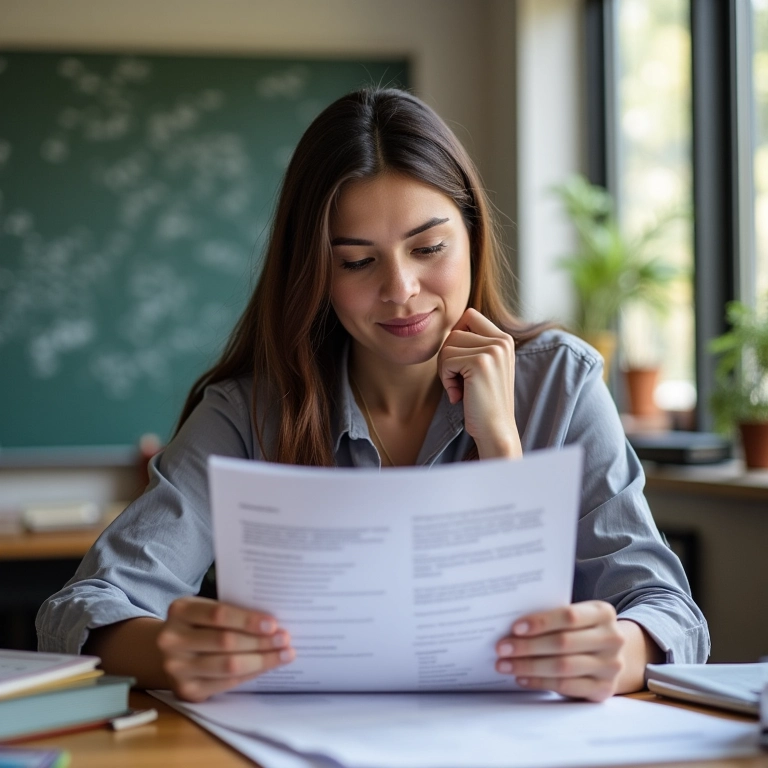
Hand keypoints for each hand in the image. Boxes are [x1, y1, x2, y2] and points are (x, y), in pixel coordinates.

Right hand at [156, 596, 294, 701]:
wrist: (165, 651)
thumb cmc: (196, 624)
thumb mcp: (204, 609)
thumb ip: (230, 612)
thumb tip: (272, 623)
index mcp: (180, 611)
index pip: (218, 615)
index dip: (247, 620)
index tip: (273, 624)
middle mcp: (172, 640)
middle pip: (226, 642)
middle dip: (261, 642)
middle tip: (286, 639)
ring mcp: (177, 669)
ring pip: (228, 666)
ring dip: (261, 660)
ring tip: (284, 654)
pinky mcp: (186, 691)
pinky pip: (226, 683)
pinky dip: (250, 674)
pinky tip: (266, 667)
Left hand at [437, 308, 521, 458]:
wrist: (495, 430)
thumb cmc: (482, 402)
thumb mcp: (483, 367)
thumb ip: (473, 345)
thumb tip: (449, 329)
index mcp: (504, 339)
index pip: (469, 316)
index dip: (456, 338)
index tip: (460, 364)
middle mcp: (502, 340)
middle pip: (455, 332)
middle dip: (448, 358)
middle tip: (458, 381)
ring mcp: (493, 350)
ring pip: (448, 346)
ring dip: (446, 370)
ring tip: (460, 389)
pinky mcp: (481, 362)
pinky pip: (446, 361)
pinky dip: (446, 381)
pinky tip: (459, 396)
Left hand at [495, 601, 625, 701]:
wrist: (611, 655)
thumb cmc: (582, 630)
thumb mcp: (578, 617)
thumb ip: (554, 617)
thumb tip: (512, 626)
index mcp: (603, 613)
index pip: (569, 616)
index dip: (540, 622)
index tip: (515, 628)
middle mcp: (612, 638)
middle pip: (563, 643)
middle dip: (527, 646)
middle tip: (502, 648)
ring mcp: (610, 666)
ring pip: (563, 667)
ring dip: (529, 666)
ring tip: (505, 665)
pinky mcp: (604, 689)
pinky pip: (566, 686)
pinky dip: (540, 682)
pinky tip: (522, 678)